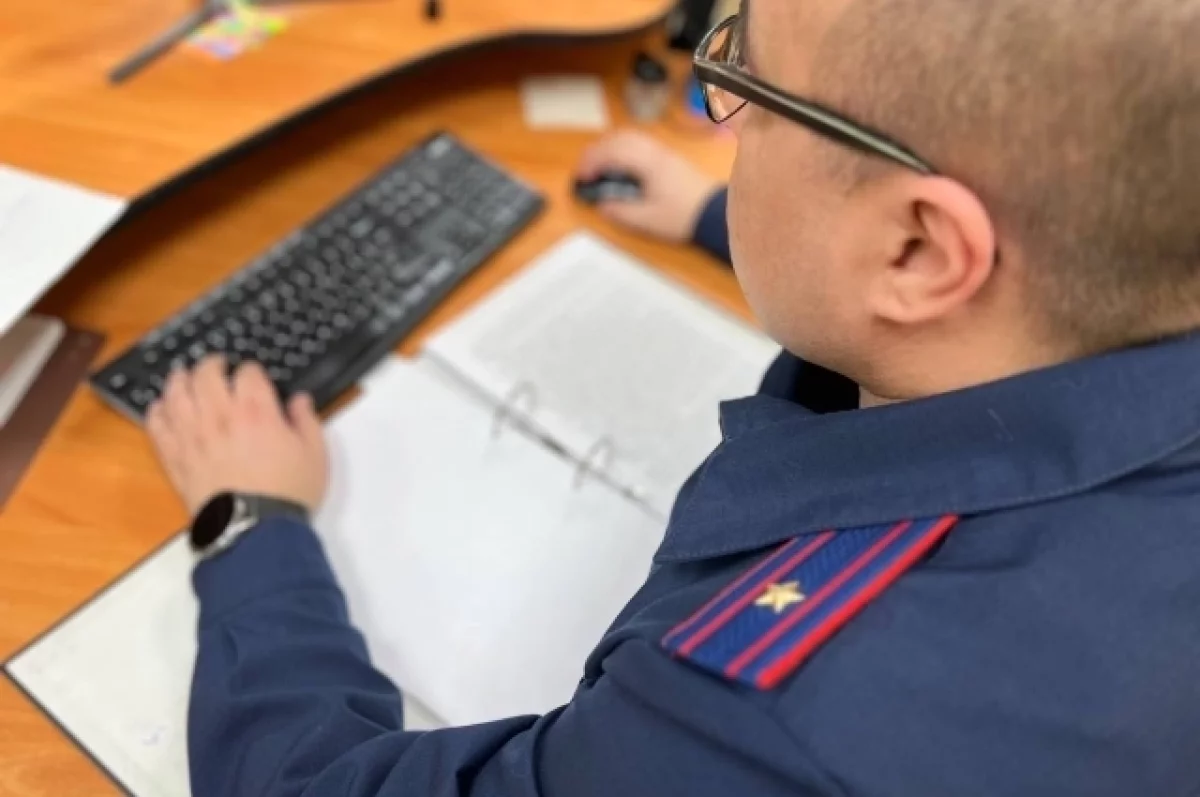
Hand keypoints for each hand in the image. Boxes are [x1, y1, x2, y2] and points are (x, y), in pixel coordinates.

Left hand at [146, 356, 328, 516]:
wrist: (255, 532)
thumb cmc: (286, 494)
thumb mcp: (314, 454)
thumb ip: (307, 421)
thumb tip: (300, 401)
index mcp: (257, 412)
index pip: (247, 372)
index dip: (252, 369)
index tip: (255, 375)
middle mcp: (220, 417)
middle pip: (205, 374)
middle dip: (212, 364)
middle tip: (216, 365)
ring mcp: (193, 437)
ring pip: (176, 394)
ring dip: (179, 380)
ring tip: (183, 376)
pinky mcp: (176, 458)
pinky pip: (157, 426)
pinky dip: (157, 412)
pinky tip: (162, 408)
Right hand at [577, 130, 721, 242]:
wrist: (714, 212)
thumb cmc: (681, 216)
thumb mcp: (649, 220)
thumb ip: (622, 211)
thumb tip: (601, 204)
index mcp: (649, 164)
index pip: (613, 152)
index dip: (592, 162)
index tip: (581, 177)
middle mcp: (654, 151)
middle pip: (619, 139)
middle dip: (596, 152)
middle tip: (583, 170)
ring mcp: (662, 151)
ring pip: (629, 137)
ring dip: (608, 147)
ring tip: (597, 165)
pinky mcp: (667, 157)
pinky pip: (639, 142)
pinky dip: (622, 148)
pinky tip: (618, 164)